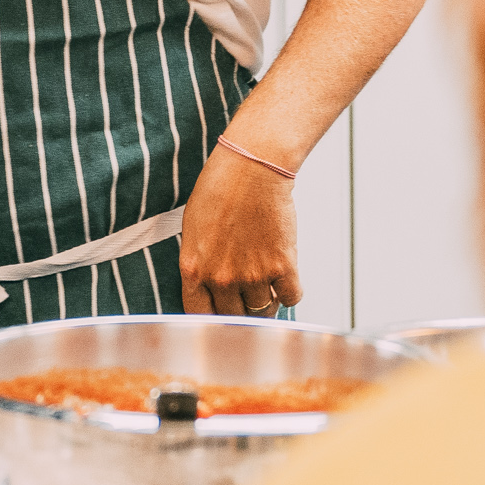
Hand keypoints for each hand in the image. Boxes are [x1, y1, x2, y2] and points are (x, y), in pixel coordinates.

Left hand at [178, 140, 300, 316]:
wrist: (252, 168)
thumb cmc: (220, 189)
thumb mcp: (193, 230)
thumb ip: (198, 264)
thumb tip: (207, 288)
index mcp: (193, 269)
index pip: (199, 314)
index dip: (211, 316)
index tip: (220, 312)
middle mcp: (221, 277)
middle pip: (233, 317)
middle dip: (240, 310)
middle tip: (246, 298)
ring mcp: (253, 275)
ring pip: (263, 311)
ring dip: (266, 302)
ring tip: (267, 284)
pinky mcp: (282, 266)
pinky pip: (291, 298)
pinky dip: (290, 293)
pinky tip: (285, 278)